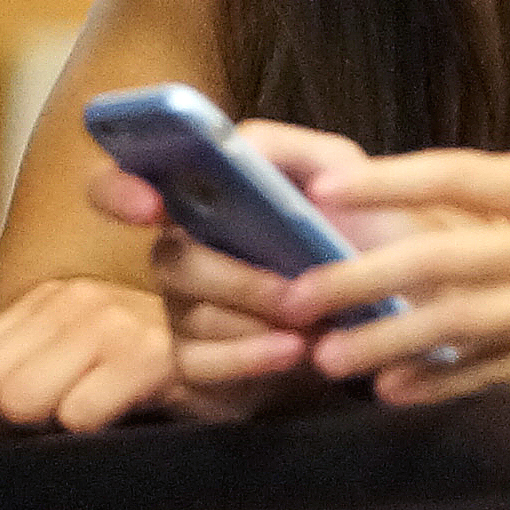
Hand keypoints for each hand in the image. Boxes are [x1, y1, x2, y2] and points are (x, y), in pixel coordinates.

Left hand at [0, 273, 175, 438]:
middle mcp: (74, 302)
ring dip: (51, 433)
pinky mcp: (149, 358)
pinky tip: (122, 424)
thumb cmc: (167, 369)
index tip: (33, 418)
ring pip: (23, 404)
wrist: (264, 350)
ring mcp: (112, 325)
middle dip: (12, 428)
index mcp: (48, 299)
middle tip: (65, 427)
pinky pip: (76, 418)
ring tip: (96, 423)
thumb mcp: (81, 371)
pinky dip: (89, 438)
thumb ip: (4, 390)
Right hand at [118, 117, 388, 416]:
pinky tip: (293, 351)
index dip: (118, 191)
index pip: (120, 186)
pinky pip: (201, 364)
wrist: (391, 306)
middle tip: (294, 291)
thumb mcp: (338, 172)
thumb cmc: (352, 231)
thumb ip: (287, 147)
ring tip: (309, 323)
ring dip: (253, 319)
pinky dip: (249, 358)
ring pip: (192, 315)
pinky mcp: (199, 364)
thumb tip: (237, 145)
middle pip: (168, 261)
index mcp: (195, 201)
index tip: (150, 207)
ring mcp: (184, 312)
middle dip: (233, 278)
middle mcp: (179, 254)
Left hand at [283, 148, 509, 402]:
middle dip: (361, 277)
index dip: (393, 180)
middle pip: (446, 256)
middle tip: (295, 294)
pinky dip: (451, 386)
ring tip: (329, 358)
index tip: (327, 187)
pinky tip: (402, 397)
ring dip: (390, 342)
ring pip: (467, 324)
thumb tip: (473, 191)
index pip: (466, 174)